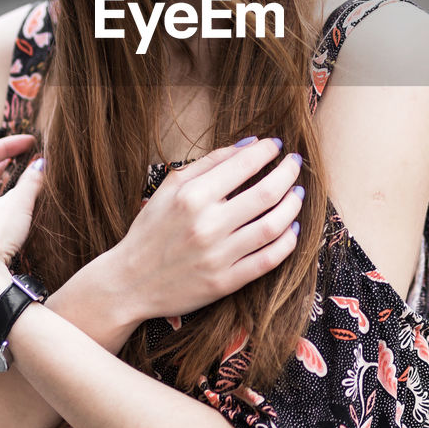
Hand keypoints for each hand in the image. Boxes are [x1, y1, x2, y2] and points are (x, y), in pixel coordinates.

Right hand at [109, 137, 303, 323]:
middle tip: (295, 163)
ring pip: (273, 226)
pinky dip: (287, 242)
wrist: (130, 281)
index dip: (267, 151)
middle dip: (288, 172)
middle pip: (266, 193)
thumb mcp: (170, 187)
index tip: (277, 145)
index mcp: (191, 196)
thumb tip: (249, 144)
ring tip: (297, 193)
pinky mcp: (225, 283)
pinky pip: (268, 260)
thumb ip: (209, 163)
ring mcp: (217, 256)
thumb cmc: (151, 229)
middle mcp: (206, 225)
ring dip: (293, 206)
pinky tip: (292, 228)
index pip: (243, 165)